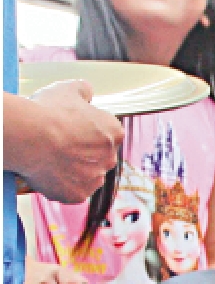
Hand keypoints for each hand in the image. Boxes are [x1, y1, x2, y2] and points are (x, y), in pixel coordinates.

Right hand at [23, 82, 123, 203]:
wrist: (30, 137)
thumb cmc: (49, 112)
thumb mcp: (67, 90)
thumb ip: (83, 90)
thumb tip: (88, 89)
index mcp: (114, 133)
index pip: (106, 133)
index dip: (86, 129)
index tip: (70, 127)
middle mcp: (110, 158)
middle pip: (97, 155)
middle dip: (82, 151)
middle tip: (59, 142)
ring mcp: (94, 179)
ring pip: (86, 175)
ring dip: (74, 168)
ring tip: (51, 156)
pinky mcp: (77, 195)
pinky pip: (71, 190)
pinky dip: (61, 183)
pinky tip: (48, 171)